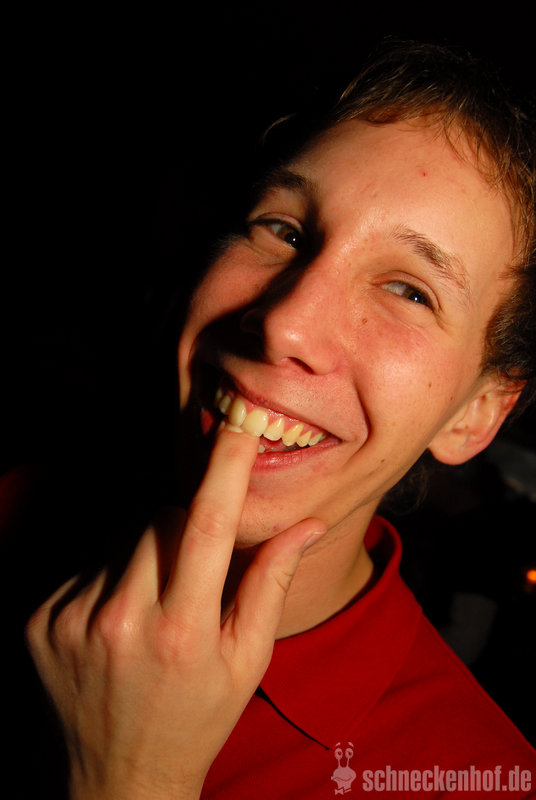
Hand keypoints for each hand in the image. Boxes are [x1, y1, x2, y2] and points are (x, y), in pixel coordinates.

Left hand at [26, 425, 325, 798]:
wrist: (119, 776)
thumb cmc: (198, 716)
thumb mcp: (247, 659)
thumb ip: (272, 584)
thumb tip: (307, 524)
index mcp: (181, 630)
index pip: (206, 526)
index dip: (226, 468)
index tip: (238, 427)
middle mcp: (120, 620)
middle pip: (158, 519)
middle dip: (183, 530)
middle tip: (190, 580)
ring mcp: (73, 620)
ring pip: (123, 537)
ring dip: (145, 555)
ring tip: (153, 608)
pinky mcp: (42, 620)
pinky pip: (88, 564)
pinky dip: (111, 578)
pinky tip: (119, 622)